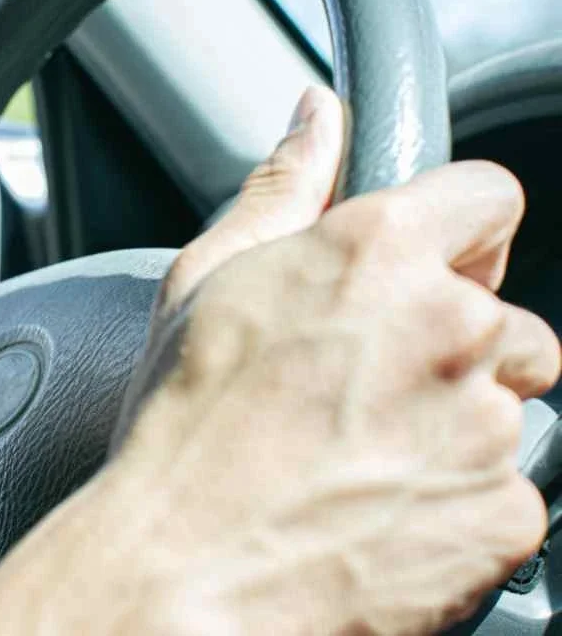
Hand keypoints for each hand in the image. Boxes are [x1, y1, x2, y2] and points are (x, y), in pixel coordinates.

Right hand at [110, 87, 559, 633]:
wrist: (180, 569)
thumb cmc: (182, 429)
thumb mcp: (207, 282)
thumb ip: (283, 186)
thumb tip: (317, 117)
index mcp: (378, 254)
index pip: (489, 197)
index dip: (456, 232)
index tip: (431, 267)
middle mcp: (450, 327)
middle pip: (504, 314)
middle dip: (452, 343)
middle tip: (363, 387)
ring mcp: (485, 424)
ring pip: (504, 405)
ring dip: (452, 423)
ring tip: (358, 456)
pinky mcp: (504, 512)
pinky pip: (505, 489)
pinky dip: (456, 498)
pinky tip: (376, 507)